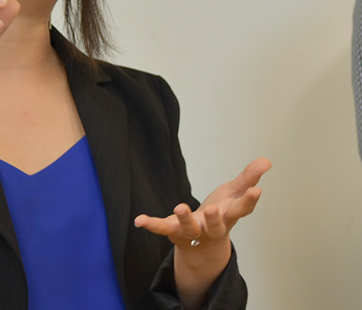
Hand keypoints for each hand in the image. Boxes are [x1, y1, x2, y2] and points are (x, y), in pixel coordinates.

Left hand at [134, 157, 271, 251]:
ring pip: (189, 229)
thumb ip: (247, 178)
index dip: (249, 200)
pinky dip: (151, 225)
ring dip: (185, 220)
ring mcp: (192, 232)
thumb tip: (266, 160)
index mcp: (228, 217)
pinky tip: (139, 220)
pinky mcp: (174, 231)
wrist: (203, 246)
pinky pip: (162, 228)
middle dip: (215, 220)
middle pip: (216, 227)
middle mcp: (211, 228)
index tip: (256, 190)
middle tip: (213, 210)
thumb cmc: (220, 216)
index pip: (241, 210)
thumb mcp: (233, 195)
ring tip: (180, 206)